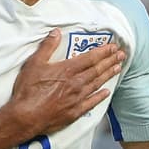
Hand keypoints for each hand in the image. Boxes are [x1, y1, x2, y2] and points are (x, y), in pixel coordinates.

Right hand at [5, 29, 123, 134]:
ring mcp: (77, 98)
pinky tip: (107, 92)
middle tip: (122, 55)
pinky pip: (92, 102)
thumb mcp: (34, 63)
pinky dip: (100, 96)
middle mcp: (76, 83)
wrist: (26, 116)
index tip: (113, 47)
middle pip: (97, 70)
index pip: (90, 58)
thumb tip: (56, 32)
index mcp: (67, 70)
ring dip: (108, 75)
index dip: (103, 52)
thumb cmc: (28, 90)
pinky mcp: (75, 112)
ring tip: (118, 68)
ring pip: (97, 84)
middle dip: (110, 61)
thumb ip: (47, 47)